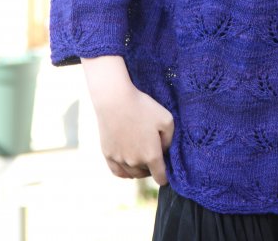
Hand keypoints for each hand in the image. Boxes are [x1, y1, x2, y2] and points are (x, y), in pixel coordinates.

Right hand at [81, 56, 173, 184]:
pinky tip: (128, 165)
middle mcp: (135, 162)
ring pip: (133, 174)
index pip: (161, 177)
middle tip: (153, 152)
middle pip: (147, 174)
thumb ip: (170, 139)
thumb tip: (164, 151)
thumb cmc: (143, 107)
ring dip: (139, 169)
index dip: (166, 175)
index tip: (167, 168)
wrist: (115, 100)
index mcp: (151, 156)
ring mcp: (120, 160)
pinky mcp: (108, 154)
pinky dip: (125, 172)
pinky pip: (118, 172)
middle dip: (152, 167)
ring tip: (142, 158)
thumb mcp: (166, 119)